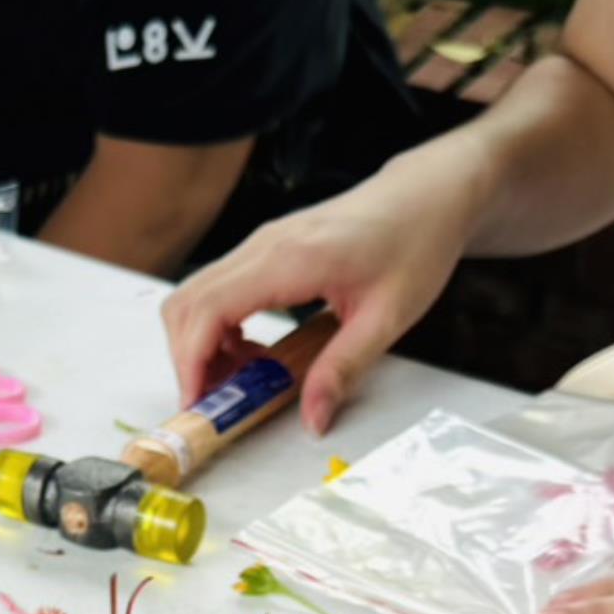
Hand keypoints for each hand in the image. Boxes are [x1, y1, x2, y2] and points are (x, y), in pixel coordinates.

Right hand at [159, 141, 485, 433]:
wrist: (427, 196)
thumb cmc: (415, 242)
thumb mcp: (387, 319)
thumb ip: (343, 370)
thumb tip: (313, 418)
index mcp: (289, 260)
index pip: (207, 312)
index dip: (191, 363)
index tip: (200, 404)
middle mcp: (263, 246)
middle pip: (187, 305)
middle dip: (189, 361)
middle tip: (219, 402)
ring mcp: (260, 244)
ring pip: (196, 297)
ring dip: (202, 345)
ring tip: (243, 380)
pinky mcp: (265, 249)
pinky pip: (218, 290)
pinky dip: (219, 329)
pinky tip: (254, 353)